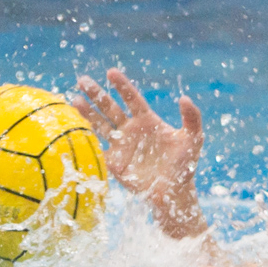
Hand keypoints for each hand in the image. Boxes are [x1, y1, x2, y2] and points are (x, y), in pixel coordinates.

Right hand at [71, 69, 205, 236]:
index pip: (131, 98)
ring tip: (74, 100)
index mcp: (147, 120)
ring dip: (87, 114)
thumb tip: (184, 98)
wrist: (174, 194)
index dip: (121, 85)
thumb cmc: (185, 165)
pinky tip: (74, 131)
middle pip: (110, 108)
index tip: (110, 72)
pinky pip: (97, 150)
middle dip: (96, 94)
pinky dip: (86, 142)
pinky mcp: (114, 163)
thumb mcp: (193, 139)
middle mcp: (131, 130)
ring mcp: (121, 146)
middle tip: (82, 80)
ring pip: (100, 125)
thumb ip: (192, 117)